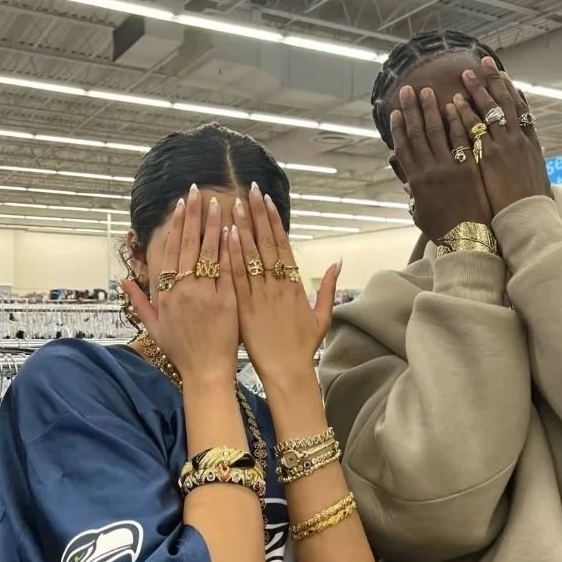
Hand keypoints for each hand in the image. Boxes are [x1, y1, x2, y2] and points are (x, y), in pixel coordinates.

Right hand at [123, 186, 238, 384]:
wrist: (205, 372)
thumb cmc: (180, 351)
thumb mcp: (154, 327)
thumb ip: (138, 301)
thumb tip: (123, 279)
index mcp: (165, 294)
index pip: (170, 251)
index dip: (176, 226)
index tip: (181, 206)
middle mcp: (182, 290)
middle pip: (188, 246)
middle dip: (193, 216)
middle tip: (197, 192)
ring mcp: (204, 295)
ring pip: (208, 253)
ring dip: (212, 226)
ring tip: (218, 203)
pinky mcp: (226, 302)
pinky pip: (227, 271)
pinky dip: (229, 250)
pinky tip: (233, 231)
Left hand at [228, 184, 338, 384]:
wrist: (288, 372)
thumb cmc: (303, 347)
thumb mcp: (322, 317)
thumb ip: (327, 288)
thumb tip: (337, 262)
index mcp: (295, 286)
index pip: (283, 245)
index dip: (274, 221)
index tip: (266, 200)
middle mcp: (278, 286)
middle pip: (267, 244)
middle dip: (257, 215)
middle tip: (249, 190)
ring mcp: (260, 296)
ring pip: (250, 257)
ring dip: (242, 229)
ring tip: (233, 204)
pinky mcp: (245, 308)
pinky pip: (236, 278)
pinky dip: (231, 257)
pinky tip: (225, 238)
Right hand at [392, 85, 490, 243]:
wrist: (468, 239)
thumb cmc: (443, 228)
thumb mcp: (420, 211)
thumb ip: (411, 190)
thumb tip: (400, 173)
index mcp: (415, 181)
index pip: (403, 147)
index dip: (398, 127)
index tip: (396, 110)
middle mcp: (429, 170)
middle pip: (417, 133)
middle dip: (412, 110)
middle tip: (409, 89)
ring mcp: (449, 167)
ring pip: (438, 131)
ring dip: (432, 109)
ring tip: (429, 91)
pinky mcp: (469, 167)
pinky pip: (461, 138)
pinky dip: (457, 120)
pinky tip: (454, 105)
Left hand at [452, 59, 550, 216]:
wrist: (528, 219)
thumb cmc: (532, 207)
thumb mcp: (538, 182)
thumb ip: (530, 167)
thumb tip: (532, 162)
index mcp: (532, 146)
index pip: (523, 112)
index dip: (513, 92)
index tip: (506, 76)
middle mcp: (520, 141)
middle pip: (507, 103)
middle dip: (495, 81)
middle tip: (485, 62)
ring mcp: (504, 147)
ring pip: (490, 111)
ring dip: (477, 91)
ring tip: (465, 75)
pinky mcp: (488, 157)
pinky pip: (474, 130)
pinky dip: (465, 114)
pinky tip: (455, 102)